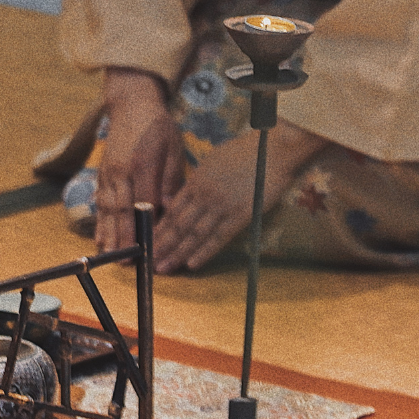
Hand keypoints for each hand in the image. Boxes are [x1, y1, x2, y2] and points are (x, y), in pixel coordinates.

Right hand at [94, 68, 184, 252]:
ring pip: (107, 208)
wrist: (130, 104)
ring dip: (107, 233)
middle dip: (122, 237)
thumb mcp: (173, 147)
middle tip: (124, 261)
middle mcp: (121, 170)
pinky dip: (99, 221)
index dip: (145, 227)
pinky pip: (99, 201)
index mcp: (142, 163)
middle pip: (121, 209)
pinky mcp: (102, 174)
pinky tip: (99, 238)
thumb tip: (170, 207)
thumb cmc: (157, 126)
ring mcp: (108, 172)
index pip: (144, 202)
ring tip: (108, 256)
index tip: (150, 248)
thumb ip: (172, 178)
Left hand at [152, 122, 326, 273]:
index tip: (147, 241)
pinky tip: (192, 264)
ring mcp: (222, 207)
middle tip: (147, 261)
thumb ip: (197, 183)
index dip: (159, 228)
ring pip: (194, 234)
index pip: (172, 210)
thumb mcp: (211, 163)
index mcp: (196, 182)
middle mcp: (204, 196)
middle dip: (162, 244)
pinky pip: (219, 237)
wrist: (271, 150)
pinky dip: (204, 252)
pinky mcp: (241, 216)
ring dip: (177, 253)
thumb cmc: (243, 153)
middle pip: (178, 225)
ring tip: (163, 268)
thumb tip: (183, 199)